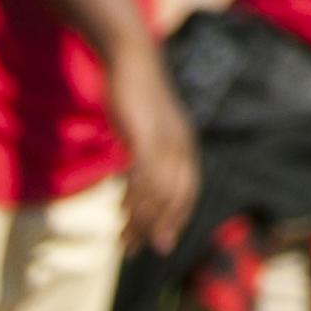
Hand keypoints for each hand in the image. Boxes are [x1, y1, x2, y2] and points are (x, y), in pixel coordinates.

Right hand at [115, 58, 201, 252]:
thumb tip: (142, 183)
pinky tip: (122, 212)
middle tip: (137, 251)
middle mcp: (181, 145)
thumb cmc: (137, 97)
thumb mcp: (148, 129)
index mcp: (186, 146)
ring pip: (159, 193)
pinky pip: (143, 176)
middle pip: (175, 199)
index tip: (162, 244)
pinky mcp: (146, 135)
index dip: (176, 220)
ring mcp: (165, 140)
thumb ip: (150, 157)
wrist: (132, 59)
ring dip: (142, 222)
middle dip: (157, 229)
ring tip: (125, 241)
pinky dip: (135, 199)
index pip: (188, 193)